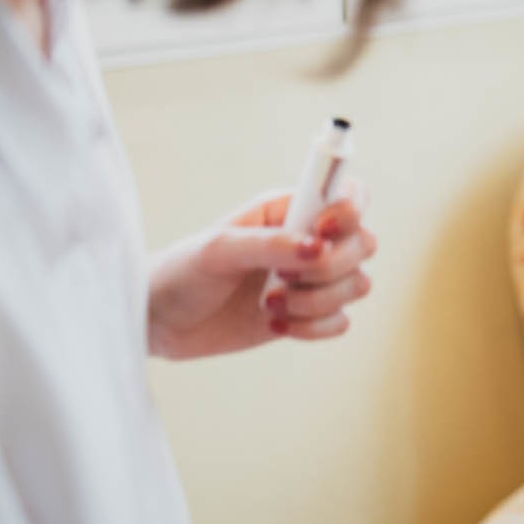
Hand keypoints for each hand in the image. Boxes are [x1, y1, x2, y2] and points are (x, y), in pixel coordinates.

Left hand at [146, 186, 377, 359]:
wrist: (159, 321)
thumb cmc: (182, 271)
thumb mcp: (219, 249)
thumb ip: (270, 244)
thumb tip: (319, 248)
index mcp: (292, 209)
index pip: (350, 195)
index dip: (349, 212)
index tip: (320, 233)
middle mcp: (310, 240)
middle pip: (364, 243)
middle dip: (330, 267)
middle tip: (281, 277)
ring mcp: (311, 280)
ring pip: (357, 285)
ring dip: (316, 302)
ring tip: (268, 305)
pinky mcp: (307, 315)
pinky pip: (340, 322)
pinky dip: (312, 328)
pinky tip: (273, 326)